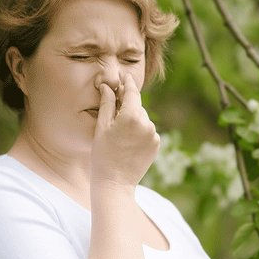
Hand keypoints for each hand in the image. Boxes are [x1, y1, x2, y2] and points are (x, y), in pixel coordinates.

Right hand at [90, 73, 159, 187]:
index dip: (127, 82)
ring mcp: (154, 135)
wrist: (115, 183)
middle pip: (137, 106)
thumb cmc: (102, 155)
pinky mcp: (156, 145)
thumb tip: (107, 86)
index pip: (132, 92)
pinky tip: (127, 142)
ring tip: (118, 133)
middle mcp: (147, 124)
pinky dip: (139, 131)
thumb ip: (107, 103)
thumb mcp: (101, 127)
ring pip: (142, 119)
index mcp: (132, 116)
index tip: (123, 75)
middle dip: (127, 105)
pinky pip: (147, 131)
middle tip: (113, 109)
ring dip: (133, 119)